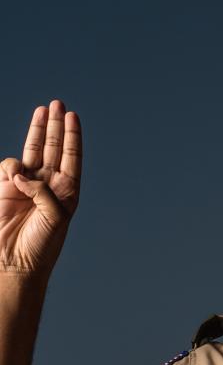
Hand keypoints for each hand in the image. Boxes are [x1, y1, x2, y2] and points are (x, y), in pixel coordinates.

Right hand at [0, 100, 81, 275]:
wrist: (16, 261)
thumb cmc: (42, 244)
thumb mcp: (54, 218)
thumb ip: (43, 192)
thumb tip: (21, 173)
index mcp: (68, 193)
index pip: (71, 158)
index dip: (72, 136)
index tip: (72, 116)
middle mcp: (50, 186)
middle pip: (54, 148)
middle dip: (56, 126)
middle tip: (58, 103)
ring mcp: (28, 185)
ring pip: (32, 151)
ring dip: (37, 131)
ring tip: (42, 110)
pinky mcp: (7, 188)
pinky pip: (9, 166)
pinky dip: (11, 166)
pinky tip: (15, 176)